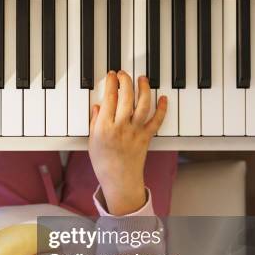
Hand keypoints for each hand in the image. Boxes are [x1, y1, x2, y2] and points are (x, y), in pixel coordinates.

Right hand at [88, 71, 166, 215]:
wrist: (119, 180)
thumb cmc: (103, 163)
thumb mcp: (92, 141)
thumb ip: (95, 122)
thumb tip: (98, 106)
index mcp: (104, 127)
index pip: (109, 98)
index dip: (111, 83)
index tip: (111, 75)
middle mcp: (120, 126)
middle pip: (126, 97)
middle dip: (125, 81)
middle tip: (124, 74)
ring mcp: (135, 131)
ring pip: (142, 104)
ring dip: (143, 89)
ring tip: (142, 79)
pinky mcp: (146, 137)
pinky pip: (156, 120)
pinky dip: (162, 108)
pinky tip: (163, 98)